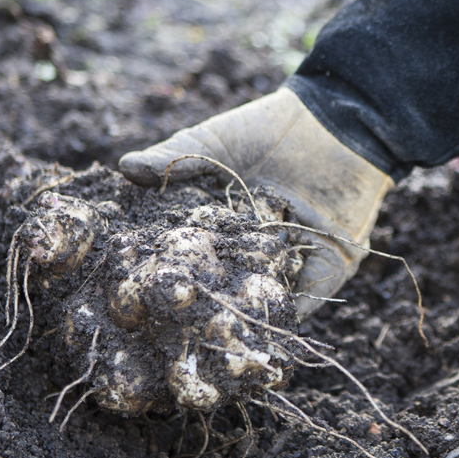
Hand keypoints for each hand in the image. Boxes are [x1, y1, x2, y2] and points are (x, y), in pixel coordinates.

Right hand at [119, 89, 392, 315]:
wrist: (336, 123)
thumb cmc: (269, 129)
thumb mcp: (213, 142)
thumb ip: (173, 158)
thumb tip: (122, 168)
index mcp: (222, 227)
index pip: (192, 257)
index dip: (169, 272)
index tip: (138, 287)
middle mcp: (251, 253)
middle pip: (223, 286)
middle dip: (202, 305)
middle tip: (169, 323)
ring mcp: (287, 266)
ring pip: (260, 300)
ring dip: (239, 316)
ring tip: (208, 334)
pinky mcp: (324, 273)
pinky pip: (303, 302)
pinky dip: (284, 314)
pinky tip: (257, 324)